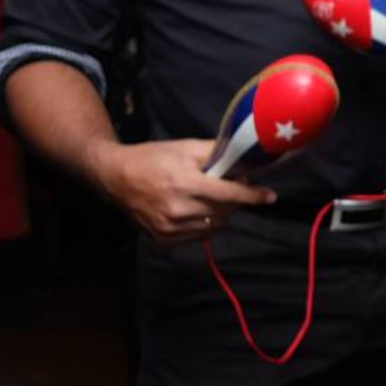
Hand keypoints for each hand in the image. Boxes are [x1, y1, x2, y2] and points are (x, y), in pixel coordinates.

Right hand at [88, 137, 275, 242]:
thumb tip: (244, 158)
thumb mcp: (185, 147)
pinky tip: (202, 210)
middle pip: (224, 212)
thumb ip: (216, 153)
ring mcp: (168, 227)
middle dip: (236, 200)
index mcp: (185, 183)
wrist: (116, 177)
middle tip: (235, 187)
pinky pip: (197, 236)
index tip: (270, 197)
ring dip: (223, 214)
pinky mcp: (162, 237)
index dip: (252, 196)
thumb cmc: (153, 157)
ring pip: (213, 226)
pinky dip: (206, 224)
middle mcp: (177, 209)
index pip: (229, 194)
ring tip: (216, 198)